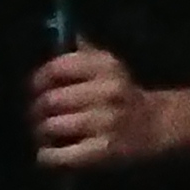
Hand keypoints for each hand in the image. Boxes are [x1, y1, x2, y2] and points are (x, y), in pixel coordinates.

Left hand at [26, 47, 164, 171]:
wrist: (154, 125)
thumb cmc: (121, 94)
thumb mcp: (109, 67)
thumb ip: (83, 52)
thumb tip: (58, 34)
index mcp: (106, 65)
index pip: (58, 67)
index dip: (38, 80)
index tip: (35, 90)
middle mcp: (108, 90)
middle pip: (51, 99)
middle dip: (36, 110)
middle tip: (35, 116)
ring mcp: (107, 121)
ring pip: (52, 126)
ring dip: (40, 132)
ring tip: (42, 134)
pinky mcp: (104, 149)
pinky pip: (60, 154)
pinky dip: (47, 156)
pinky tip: (47, 154)